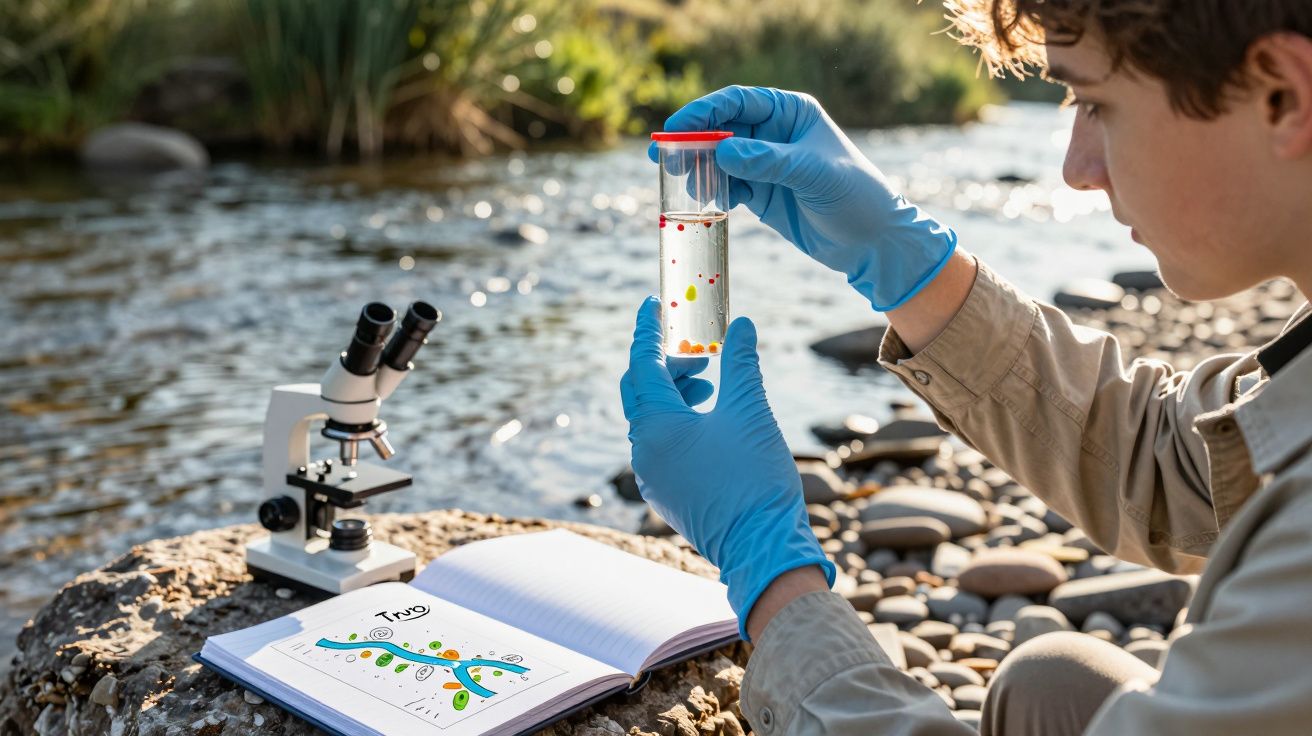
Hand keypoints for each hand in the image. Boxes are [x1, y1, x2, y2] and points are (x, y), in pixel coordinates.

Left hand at [620, 297, 834, 638]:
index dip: (647, 331)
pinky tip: (711, 425)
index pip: (641, 364)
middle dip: (667, 367)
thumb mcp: (750, 411)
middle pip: (640, 392)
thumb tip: (741, 325)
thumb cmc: (755, 478)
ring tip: (712, 390)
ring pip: (650, 421)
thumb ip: (741, 363)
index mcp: (655, 426)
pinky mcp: (667, 495)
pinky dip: (677, 425)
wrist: (762, 549)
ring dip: (675, 397)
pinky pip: (659, 447)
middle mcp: (643, 452)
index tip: (653, 306)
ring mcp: (652, 478)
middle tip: (702, 358)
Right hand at [651, 85, 957, 310]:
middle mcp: (774, 133)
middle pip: (722, 129)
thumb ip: (768, 162)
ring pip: (719, 160)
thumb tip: (722, 153)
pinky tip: (697, 202)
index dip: (705, 111)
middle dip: (692, 141)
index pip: (739, 102)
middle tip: (663, 156)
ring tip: (677, 183)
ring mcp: (764, 164)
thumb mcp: (813, 175)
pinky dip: (709, 193)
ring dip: (697, 169)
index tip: (677, 127)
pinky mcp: (760, 194)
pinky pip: (725, 187)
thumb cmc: (855, 197)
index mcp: (791, 113)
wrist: (873, 242)